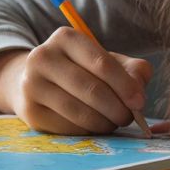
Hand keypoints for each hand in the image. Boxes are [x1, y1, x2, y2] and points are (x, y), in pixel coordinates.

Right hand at [0, 28, 151, 134]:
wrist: (34, 80)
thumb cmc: (79, 69)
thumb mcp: (105, 60)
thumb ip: (131, 69)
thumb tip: (139, 91)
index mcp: (65, 38)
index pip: (101, 64)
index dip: (125, 86)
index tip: (139, 102)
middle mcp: (43, 57)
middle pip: (91, 89)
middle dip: (117, 108)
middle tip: (128, 117)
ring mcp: (32, 85)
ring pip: (79, 111)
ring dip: (104, 122)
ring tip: (113, 123)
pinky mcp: (29, 111)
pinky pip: (67, 127)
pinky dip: (87, 131)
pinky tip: (93, 126)